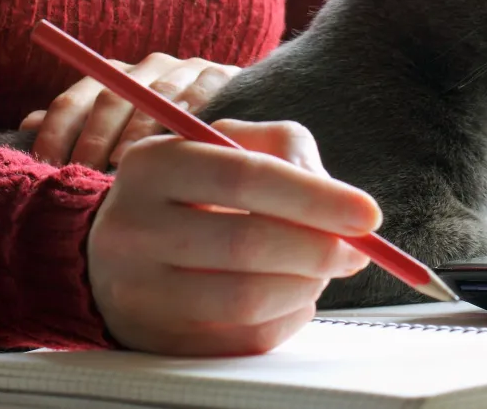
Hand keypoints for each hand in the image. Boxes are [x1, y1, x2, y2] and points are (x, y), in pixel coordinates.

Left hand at [20, 53, 241, 169]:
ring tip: (125, 165)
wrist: (238, 110)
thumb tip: (27, 124)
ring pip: (154, 97)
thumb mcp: (116, 130)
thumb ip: (75, 126)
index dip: (57, 133)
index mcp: (113, 78)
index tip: (47, 168)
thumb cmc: (164, 132)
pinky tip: (178, 149)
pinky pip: (202, 94)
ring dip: (139, 131)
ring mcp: (185, 69)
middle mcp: (146, 68)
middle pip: (112, 97)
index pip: (75, 100)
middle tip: (84, 174)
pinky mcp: (221, 75)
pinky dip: (188, 117)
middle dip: (95, 138)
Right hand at [88, 120, 381, 355]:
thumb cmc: (193, 192)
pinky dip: (287, 317)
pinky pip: (242, 339)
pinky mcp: (155, 341)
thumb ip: (286, 150)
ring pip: (247, 300)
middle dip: (320, 249)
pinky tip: (289, 294)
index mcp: (154, 165)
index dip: (316, 198)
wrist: (117, 251)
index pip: (246, 178)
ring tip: (321, 269)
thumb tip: (337, 199)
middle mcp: (132, 228)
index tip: (369, 214)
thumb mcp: (229, 145)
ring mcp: (137, 292)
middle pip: (247, 244)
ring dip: (307, 286)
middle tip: (357, 250)